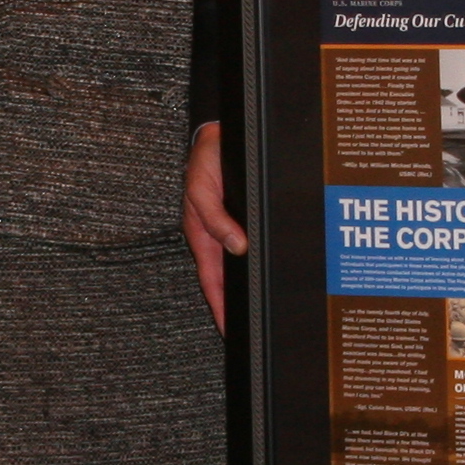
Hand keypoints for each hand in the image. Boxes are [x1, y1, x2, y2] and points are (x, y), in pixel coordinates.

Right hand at [183, 120, 249, 330]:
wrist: (218, 135)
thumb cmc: (204, 160)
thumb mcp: (202, 190)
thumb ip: (216, 219)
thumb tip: (236, 246)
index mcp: (202, 234)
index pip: (211, 280)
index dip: (219, 306)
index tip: (227, 329)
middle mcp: (216, 236)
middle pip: (225, 279)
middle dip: (233, 304)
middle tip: (246, 328)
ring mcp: (228, 229)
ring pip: (237, 265)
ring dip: (244, 285)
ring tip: (255, 309)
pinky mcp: (240, 219)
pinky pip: (247, 246)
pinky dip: (253, 262)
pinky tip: (262, 271)